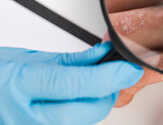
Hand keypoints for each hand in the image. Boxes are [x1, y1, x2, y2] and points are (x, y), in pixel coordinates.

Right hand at [0, 42, 142, 124]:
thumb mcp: (30, 59)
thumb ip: (72, 61)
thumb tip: (104, 55)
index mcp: (22, 84)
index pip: (80, 83)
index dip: (112, 75)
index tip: (130, 69)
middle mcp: (26, 117)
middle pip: (89, 111)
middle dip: (109, 92)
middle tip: (114, 75)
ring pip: (84, 123)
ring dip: (96, 104)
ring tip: (92, 87)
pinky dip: (82, 115)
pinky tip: (78, 101)